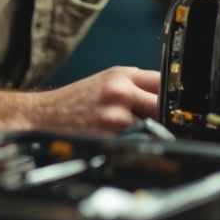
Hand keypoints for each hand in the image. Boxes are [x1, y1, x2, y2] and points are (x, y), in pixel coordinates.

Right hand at [28, 66, 159, 132]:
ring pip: (151, 126)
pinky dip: (135, 144)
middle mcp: (119, 93)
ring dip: (148, 132)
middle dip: (163, 115)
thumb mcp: (105, 81)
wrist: (43, 116)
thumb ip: (134, 84)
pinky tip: (123, 141)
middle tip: (162, 122)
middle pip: (162, 105)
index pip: (162, 81)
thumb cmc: (75, 100)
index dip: (172, 93)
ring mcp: (115, 117)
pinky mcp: (110, 138)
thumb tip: (165, 94)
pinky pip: (135, 142)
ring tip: (134, 133)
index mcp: (120, 76)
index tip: (176, 102)